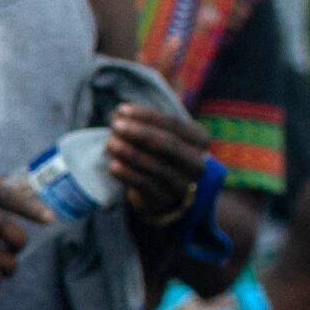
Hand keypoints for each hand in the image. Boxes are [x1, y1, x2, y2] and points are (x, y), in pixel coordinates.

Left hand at [106, 101, 213, 222]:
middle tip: (116, 126)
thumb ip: (142, 124)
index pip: (174, 124)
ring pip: (156, 166)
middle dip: (140, 133)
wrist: (163, 193)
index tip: (122, 110)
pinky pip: (146, 185)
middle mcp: (197, 162)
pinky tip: (113, 166)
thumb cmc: (159, 156)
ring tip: (110, 144)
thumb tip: (118, 114)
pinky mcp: (165, 200)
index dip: (147, 116)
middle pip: (168, 144)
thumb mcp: (158, 136)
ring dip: (130, 153)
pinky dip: (128, 175)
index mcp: (199, 140)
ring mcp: (183, 183)